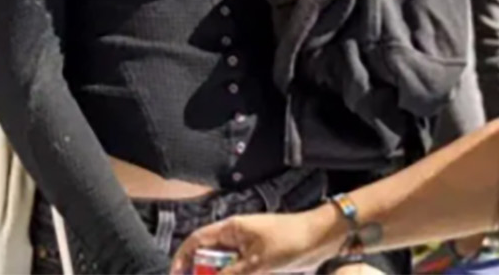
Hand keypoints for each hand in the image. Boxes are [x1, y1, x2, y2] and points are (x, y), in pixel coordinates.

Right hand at [170, 208, 340, 274]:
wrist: (322, 238)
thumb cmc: (292, 239)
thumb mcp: (257, 263)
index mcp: (231, 229)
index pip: (197, 241)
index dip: (182, 257)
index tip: (176, 274)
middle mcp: (237, 238)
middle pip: (209, 257)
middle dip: (202, 273)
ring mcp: (248, 250)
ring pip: (225, 268)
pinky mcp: (260, 261)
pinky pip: (241, 272)